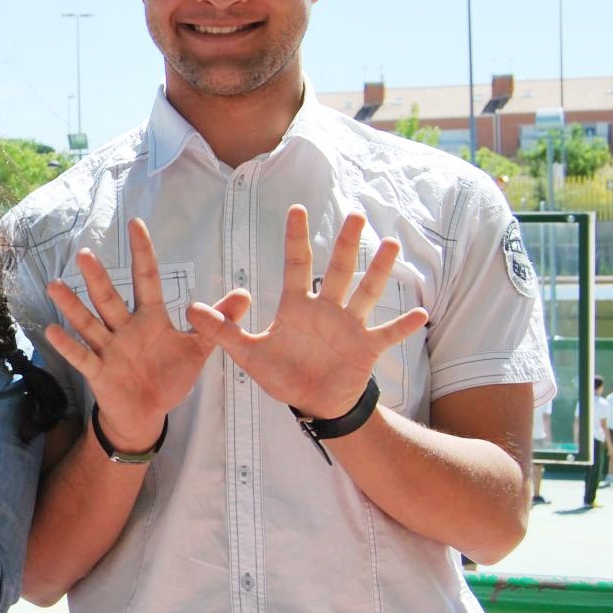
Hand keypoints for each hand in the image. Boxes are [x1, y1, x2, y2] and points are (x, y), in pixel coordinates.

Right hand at [45, 218, 247, 451]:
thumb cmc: (168, 376)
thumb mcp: (197, 349)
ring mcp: (109, 349)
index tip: (136, 224)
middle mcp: (125, 328)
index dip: (143, 253)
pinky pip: (83, 357)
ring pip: (89, 324)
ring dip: (73, 306)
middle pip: (110, 299)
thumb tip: (244, 294)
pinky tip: (52, 330)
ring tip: (55, 285)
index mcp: (150, 318)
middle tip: (84, 253)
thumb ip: (216, 322)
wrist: (147, 413)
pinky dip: (68, 346)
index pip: (147, 279)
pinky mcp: (99, 372)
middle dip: (97, 278)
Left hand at [186, 205, 427, 418]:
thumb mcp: (249, 354)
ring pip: (366, 293)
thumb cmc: (283, 374)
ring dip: (378, 271)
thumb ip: (223, 331)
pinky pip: (387, 333)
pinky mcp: (367, 348)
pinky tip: (421, 313)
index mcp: (298, 306)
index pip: (297, 265)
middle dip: (344, 244)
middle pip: (337, 270)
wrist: (313, 403)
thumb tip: (191, 310)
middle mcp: (326, 309)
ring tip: (390, 245)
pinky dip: (403, 325)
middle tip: (354, 214)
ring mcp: (350, 326)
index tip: (297, 209)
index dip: (296, 239)